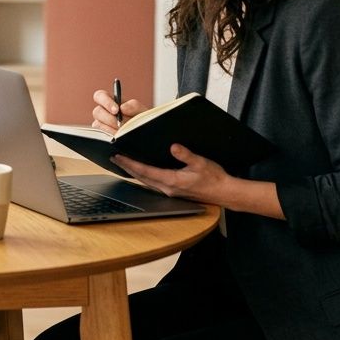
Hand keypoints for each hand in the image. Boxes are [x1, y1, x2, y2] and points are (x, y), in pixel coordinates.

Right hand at [90, 89, 144, 134]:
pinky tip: (120, 138)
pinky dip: (111, 136)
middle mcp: (103, 111)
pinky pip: (101, 136)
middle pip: (97, 112)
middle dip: (110, 119)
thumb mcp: (142, 111)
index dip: (105, 102)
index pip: (100, 96)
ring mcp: (101, 124)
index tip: (116, 110)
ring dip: (111, 129)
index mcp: (111, 101)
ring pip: (98, 125)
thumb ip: (134, 106)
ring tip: (124, 132)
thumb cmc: (142, 120)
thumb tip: (122, 108)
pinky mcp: (102, 135)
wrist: (144, 134)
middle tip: (121, 125)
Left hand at [111, 144, 231, 203]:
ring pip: (146, 182)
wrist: (225, 193)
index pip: (145, 171)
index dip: (130, 163)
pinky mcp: (174, 192)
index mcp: (172, 180)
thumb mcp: (201, 163)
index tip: (119, 156)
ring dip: (134, 172)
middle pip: (141, 177)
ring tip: (123, 164)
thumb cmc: (215, 178)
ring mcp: (170, 192)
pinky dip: (143, 176)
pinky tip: (141, 172)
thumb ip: (186, 155)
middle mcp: (168, 188)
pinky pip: (153, 184)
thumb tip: (173, 147)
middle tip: (114, 158)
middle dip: (127, 167)